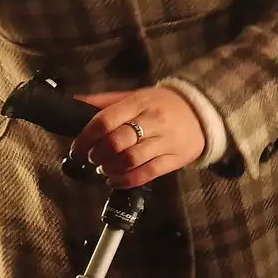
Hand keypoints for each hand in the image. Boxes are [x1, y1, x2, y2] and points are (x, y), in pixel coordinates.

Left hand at [69, 87, 205, 187]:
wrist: (203, 112)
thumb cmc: (163, 104)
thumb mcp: (136, 96)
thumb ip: (106, 101)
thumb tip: (74, 102)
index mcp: (139, 103)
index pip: (106, 120)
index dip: (86, 138)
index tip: (77, 149)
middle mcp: (152, 121)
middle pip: (117, 142)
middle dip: (98, 155)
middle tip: (92, 159)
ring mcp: (165, 141)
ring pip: (131, 160)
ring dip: (111, 169)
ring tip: (104, 169)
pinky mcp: (175, 159)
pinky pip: (148, 174)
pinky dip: (126, 181)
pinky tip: (115, 181)